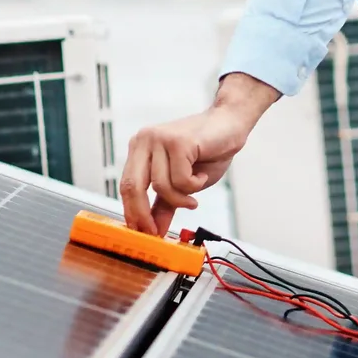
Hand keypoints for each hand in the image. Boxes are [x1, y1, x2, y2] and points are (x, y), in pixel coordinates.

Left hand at [120, 74, 279, 235]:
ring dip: (181, 198)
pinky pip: (181, 179)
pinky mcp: (178, 141)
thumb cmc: (208, 150)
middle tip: (157, 231)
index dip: (132, 213)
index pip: (126, 186)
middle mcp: (144, 140)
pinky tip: (202, 176)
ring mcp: (160, 139)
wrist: (231, 123)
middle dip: (143, 214)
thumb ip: (165, 203)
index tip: (142, 233)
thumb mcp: (182, 182)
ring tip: (194, 194)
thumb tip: (155, 229)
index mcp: (140, 149)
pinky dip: (194, 185)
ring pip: (161, 186)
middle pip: (133, 186)